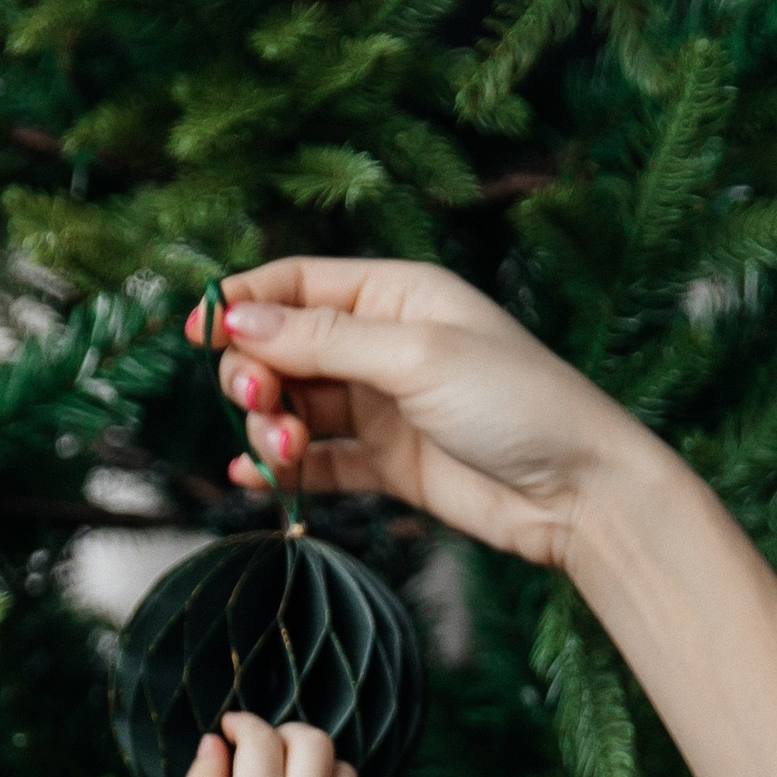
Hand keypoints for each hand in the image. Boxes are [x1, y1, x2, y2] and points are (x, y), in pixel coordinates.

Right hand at [190, 259, 652, 575]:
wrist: (580, 492)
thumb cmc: (518, 403)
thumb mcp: (416, 356)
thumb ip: (324, 339)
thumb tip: (240, 316)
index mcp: (397, 294)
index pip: (297, 283)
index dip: (241, 302)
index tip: (196, 333)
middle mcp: (385, 344)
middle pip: (284, 347)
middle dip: (256, 375)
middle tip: (259, 405)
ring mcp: (384, 406)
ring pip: (297, 408)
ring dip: (273, 429)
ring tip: (283, 454)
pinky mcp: (390, 464)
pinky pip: (320, 462)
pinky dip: (284, 471)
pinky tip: (256, 479)